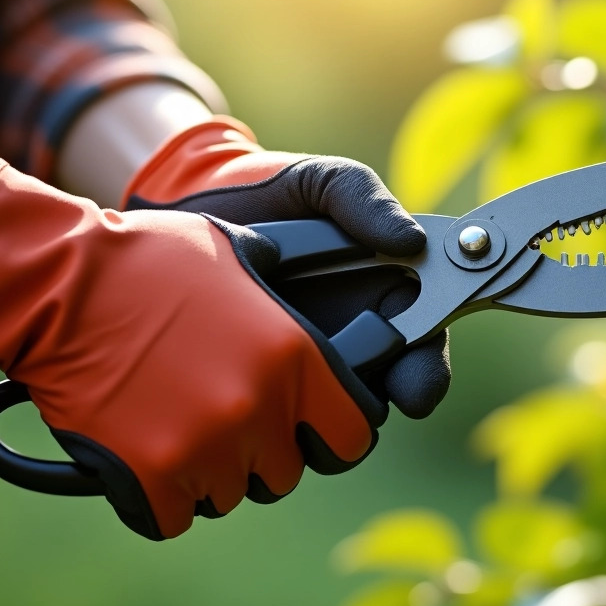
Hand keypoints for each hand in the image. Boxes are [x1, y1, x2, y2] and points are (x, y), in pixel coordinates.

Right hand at [0, 159, 411, 538]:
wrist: (58, 287)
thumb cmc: (146, 258)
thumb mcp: (235, 251)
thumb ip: (283, 286)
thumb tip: (308, 289)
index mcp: (294, 357)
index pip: (352, 436)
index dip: (332, 437)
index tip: (308, 432)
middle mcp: (261, 407)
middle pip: (285, 472)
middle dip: (259, 455)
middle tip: (217, 419)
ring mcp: (207, 447)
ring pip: (230, 495)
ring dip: (207, 473)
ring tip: (171, 424)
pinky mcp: (152, 477)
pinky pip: (174, 517)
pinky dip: (159, 498)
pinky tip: (140, 455)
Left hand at [122, 117, 450, 418]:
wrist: (179, 203)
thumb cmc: (262, 190)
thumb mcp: (318, 182)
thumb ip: (365, 200)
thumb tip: (413, 242)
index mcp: (382, 297)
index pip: (421, 346)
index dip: (425, 374)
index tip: (416, 390)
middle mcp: (350, 341)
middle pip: (379, 398)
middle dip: (371, 414)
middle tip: (353, 411)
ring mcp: (299, 367)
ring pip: (327, 421)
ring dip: (318, 424)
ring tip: (288, 402)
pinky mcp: (252, 381)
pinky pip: (269, 421)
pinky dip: (264, 423)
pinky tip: (246, 404)